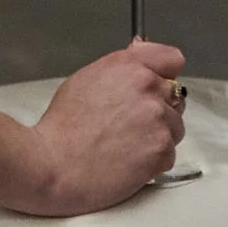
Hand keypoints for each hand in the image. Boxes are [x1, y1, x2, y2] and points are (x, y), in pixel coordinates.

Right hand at [10, 40, 189, 215]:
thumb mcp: (84, 80)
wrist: (52, 166)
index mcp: (128, 66)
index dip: (163, 76)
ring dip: (158, 138)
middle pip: (174, 97)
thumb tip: (139, 59)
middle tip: (129, 128)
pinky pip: (170, 155)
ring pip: (175, 128)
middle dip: (159, 111)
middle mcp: (148, 87)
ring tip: (126, 149)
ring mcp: (158, 118)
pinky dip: (154, 163)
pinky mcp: (162, 149)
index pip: (171, 60)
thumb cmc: (61, 128)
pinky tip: (128, 165)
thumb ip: (119, 69)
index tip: (154, 89)